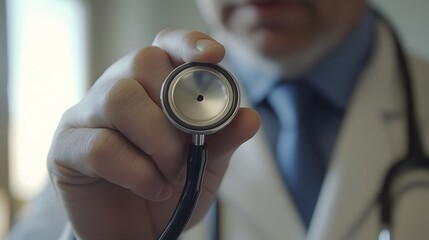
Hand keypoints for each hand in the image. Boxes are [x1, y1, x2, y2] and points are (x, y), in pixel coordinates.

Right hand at [47, 29, 259, 239]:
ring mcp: (85, 116)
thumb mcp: (206, 163)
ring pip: (119, 98)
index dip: (187, 43)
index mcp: (150, 84)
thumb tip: (249, 117)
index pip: (164, 44)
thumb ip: (223, 138)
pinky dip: (139, 172)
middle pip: (142, 63)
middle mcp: (115, 89)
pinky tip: (153, 187)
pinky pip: (101, 146)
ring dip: (158, 141)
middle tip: (188, 148)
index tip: (213, 56)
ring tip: (171, 173)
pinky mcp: (66, 148)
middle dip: (177, 111)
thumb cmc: (169, 186)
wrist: (136, 228)